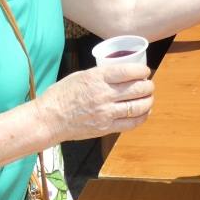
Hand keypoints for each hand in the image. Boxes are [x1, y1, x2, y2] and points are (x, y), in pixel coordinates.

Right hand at [36, 63, 153, 141]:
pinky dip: (142, 117)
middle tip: (149, 85)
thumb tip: (120, 73)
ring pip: (138, 106)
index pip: (128, 72)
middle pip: (137, 89)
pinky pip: (131, 123)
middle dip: (149, 86)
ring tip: (149, 98)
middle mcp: (104, 94)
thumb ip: (101, 75)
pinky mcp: (106, 127)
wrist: (50, 119)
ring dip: (148, 101)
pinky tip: (144, 112)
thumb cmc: (62, 94)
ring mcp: (106, 112)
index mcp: (97, 78)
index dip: (142, 71)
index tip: (146, 71)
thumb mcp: (81, 76)